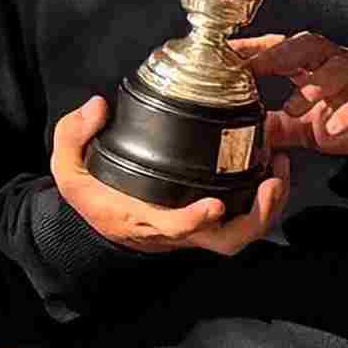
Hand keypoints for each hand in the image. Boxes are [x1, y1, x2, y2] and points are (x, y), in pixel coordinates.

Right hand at [48, 95, 289, 256]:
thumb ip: (74, 135)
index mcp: (144, 220)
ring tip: (281, 169)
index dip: (197, 220)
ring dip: (269, 208)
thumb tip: (98, 106)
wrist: (101, 227)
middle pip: (227, 241)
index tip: (215, 204)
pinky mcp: (208, 223)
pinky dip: (265, 202)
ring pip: (243, 234)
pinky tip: (273, 172)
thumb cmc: (91, 198)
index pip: (176, 228)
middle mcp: (177, 232)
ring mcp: (196, 231)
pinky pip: (245, 221)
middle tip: (272, 180)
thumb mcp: (67, 169)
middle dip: (257, 217)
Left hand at [233, 31, 347, 160]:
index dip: (254, 47)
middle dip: (281, 54)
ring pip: (339, 66)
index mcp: (319, 65)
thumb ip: (278, 126)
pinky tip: (334, 127)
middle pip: (310, 44)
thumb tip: (243, 131)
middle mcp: (340, 62)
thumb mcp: (309, 127)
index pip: (283, 46)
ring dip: (315, 84)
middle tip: (255, 70)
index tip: (224, 53)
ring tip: (293, 108)